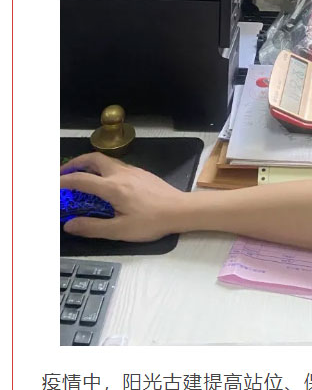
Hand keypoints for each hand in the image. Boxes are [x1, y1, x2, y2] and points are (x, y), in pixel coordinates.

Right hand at [61, 156, 193, 242]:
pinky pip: (115, 165)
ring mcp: (132, 170)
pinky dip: (102, 168)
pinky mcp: (140, 172)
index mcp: (112, 187)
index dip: (63, 181)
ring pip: (104, 160)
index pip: (81, 180)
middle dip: (74, 163)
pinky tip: (104, 181)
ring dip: (88, 164)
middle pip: (92, 159)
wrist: (181, 210)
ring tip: (80, 175)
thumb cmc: (152, 222)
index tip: (53, 184)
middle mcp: (120, 174)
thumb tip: (69, 224)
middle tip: (63, 173)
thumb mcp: (120, 230)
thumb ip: (93, 227)